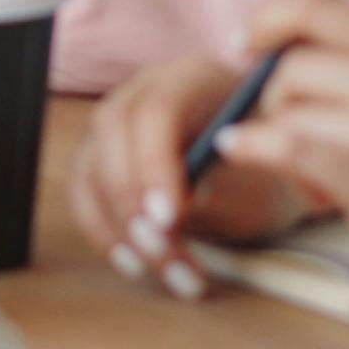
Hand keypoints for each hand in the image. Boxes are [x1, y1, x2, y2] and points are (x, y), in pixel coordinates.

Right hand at [70, 58, 317, 299]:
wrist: (261, 170)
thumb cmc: (264, 168)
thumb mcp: (261, 178)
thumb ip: (224, 186)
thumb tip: (184, 204)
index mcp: (194, 78)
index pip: (156, 110)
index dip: (155, 163)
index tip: (169, 219)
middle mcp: (144, 90)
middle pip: (112, 132)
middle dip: (130, 198)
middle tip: (160, 250)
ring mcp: (117, 120)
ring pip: (91, 165)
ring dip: (117, 225)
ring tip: (159, 270)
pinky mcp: (101, 154)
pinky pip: (84, 191)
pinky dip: (102, 231)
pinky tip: (134, 263)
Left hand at [193, 0, 348, 327]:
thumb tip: (281, 48)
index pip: (319, 4)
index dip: (269, 19)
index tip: (246, 44)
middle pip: (290, 62)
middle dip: (265, 99)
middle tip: (280, 136)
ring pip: (283, 103)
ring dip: (269, 135)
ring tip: (304, 175)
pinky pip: (287, 145)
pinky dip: (251, 147)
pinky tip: (240, 152)